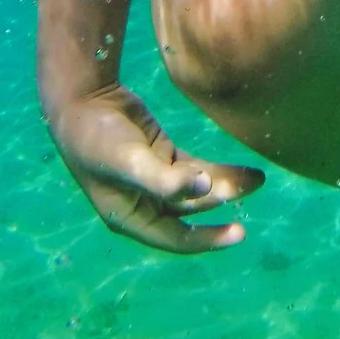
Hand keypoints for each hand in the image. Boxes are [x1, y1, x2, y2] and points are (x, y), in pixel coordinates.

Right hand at [47, 83, 264, 252]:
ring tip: (257, 178)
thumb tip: (205, 188)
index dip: (208, 239)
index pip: (176, 238)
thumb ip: (165, 179)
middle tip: (252, 184)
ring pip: (197, 188)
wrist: (82, 100)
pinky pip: (196, 169)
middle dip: (221, 198)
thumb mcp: (129, 161)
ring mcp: (155, 180)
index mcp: (130, 218)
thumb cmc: (97, 138)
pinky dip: (217, 170)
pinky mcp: (162, 157)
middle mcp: (144, 204)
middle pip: (192, 209)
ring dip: (226, 184)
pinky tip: (243, 169)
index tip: (239, 233)